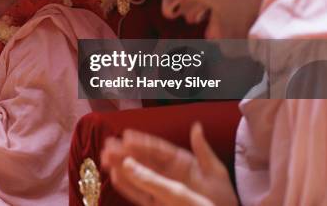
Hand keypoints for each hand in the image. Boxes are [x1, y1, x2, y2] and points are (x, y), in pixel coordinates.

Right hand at [101, 123, 237, 205]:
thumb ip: (201, 150)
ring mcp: (161, 187)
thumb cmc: (222, 198)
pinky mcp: (157, 202)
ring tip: (104, 157)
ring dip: (121, 166)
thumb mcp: (214, 172)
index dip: (142, 141)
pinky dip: (126, 185)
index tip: (127, 134)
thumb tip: (196, 126)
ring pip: (138, 174)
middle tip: (108, 143)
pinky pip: (138, 193)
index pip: (158, 149)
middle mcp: (168, 173)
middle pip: (143, 160)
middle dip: (125, 152)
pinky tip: (114, 175)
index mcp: (181, 161)